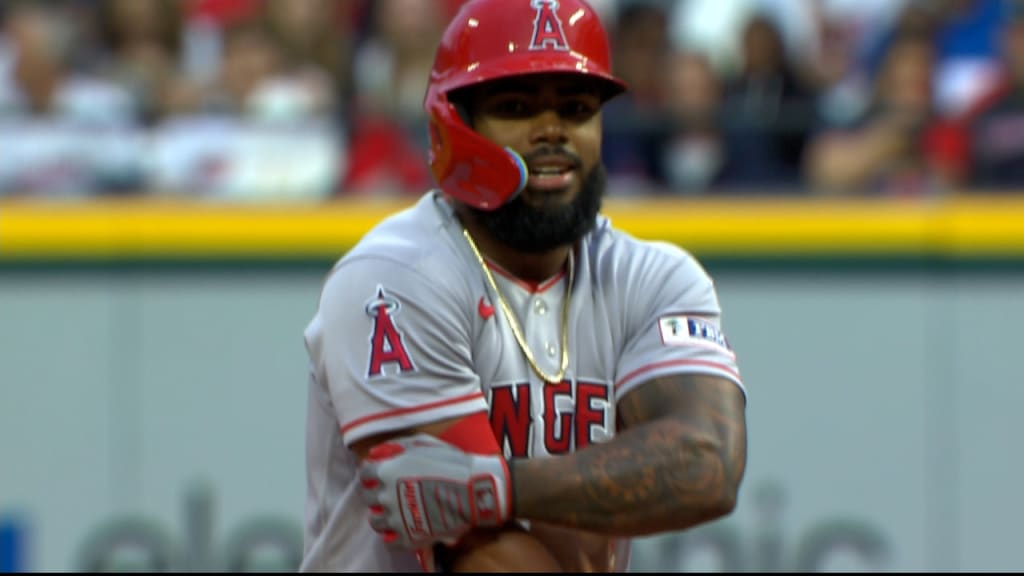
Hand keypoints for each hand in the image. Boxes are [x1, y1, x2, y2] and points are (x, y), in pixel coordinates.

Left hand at [358, 433, 512, 549]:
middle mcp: (386, 496)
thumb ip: (395, 446)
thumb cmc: (450, 461)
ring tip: (396, 511)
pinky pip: (389, 541)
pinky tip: (401, 527)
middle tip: (390, 491)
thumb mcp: (422, 444)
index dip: (372, 472)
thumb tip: (375, 452)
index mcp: (387, 472)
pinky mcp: (409, 537)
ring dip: (382, 514)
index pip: (365, 473)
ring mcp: (396, 519)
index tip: (380, 473)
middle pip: (368, 497)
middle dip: (376, 492)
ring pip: (375, 521)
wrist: (473, 489)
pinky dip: (392, 535)